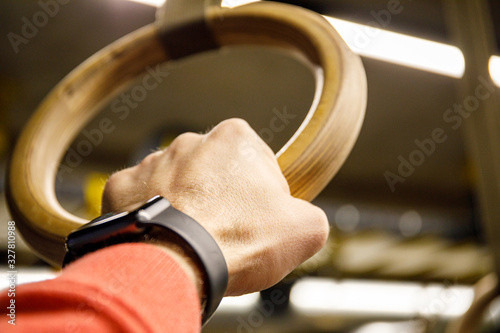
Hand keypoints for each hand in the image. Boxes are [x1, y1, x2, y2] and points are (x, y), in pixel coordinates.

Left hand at [102, 119, 328, 295]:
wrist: (178, 262)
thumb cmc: (241, 240)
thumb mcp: (304, 230)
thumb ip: (311, 216)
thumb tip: (302, 221)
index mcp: (235, 139)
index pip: (255, 161)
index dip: (261, 192)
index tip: (258, 219)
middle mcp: (189, 141)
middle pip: (213, 171)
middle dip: (220, 196)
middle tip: (226, 232)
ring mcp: (152, 162)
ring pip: (175, 182)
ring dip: (185, 203)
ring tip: (192, 237)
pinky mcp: (122, 187)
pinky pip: (139, 197)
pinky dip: (150, 213)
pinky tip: (162, 234)